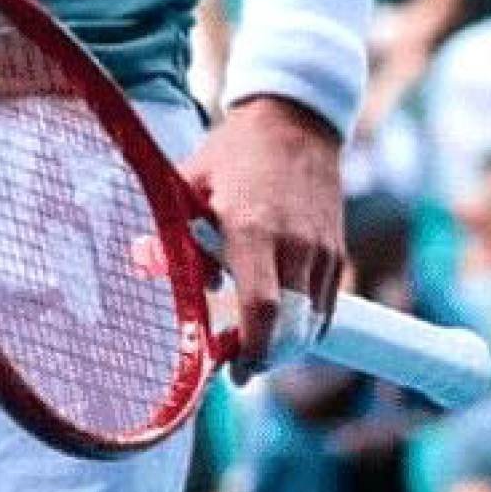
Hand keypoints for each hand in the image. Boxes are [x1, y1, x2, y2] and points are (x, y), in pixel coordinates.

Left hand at [181, 96, 345, 376]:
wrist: (294, 123)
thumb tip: (154, 270)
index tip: (232, 368)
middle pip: (290, 327)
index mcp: (251, 229)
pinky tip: (281, 326)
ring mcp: (321, 249)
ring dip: (286, 343)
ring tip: (256, 347)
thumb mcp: (190, 183)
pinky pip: (325, 306)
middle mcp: (294, 244)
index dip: (249, 349)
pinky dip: (305, 324)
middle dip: (267, 356)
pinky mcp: (337, 251)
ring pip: (311, 322)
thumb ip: (174, 232)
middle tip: (241, 366)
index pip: (261, 309)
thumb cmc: (232, 154)